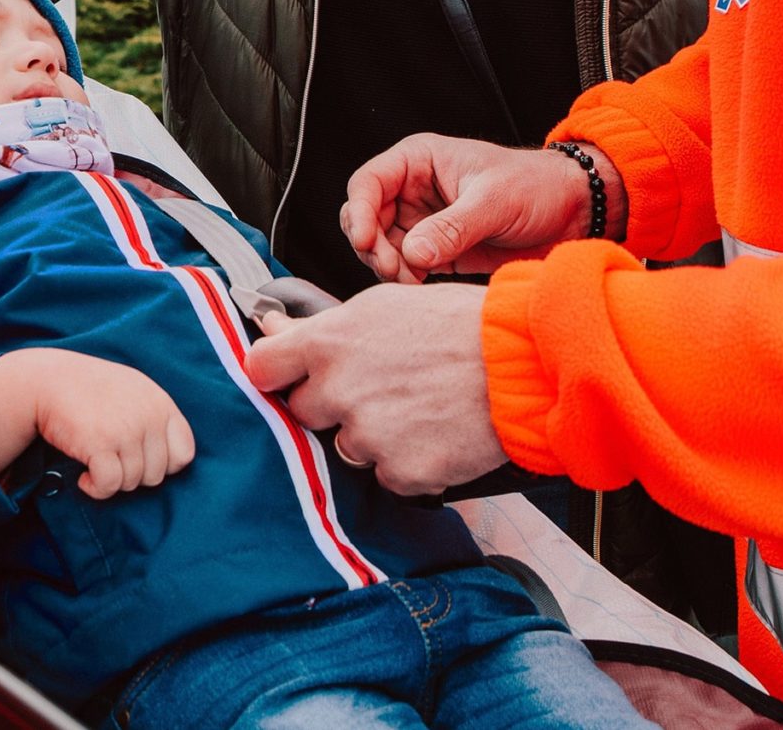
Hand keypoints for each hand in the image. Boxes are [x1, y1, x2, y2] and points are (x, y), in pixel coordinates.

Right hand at [0, 347, 194, 498]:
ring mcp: (126, 430)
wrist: (46, 380)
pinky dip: (96, 489)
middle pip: (156, 474)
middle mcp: (148, 416)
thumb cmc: (88, 388)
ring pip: (133, 482)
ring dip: (111, 480)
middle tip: (108, 459)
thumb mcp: (132, 389)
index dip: (162, 464)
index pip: (183, 453)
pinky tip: (84, 476)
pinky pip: (110, 486)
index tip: (138, 458)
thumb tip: (173, 461)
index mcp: (160, 403)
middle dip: (132, 474)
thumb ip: (154, 417)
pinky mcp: (101, 444)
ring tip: (94, 462)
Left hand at [244, 284, 504, 497]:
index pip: (259, 370)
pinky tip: (435, 433)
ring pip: (348, 447)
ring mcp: (370, 435)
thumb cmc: (458, 326)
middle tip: (380, 389)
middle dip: (333, 406)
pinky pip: (387, 476)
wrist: (522, 362)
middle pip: (304, 413)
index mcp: (328, 343)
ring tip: (418, 407)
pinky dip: (407, 463)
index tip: (287, 379)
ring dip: (374, 436)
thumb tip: (274, 330)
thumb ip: (322, 326)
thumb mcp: (382, 306)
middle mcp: (340, 390)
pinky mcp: (402, 472)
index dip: (274, 375)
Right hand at [339, 135, 619, 282]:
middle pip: (366, 218)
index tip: (365, 242)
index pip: (368, 182)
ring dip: (388, 266)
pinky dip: (405, 278)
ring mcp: (423, 221)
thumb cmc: (537, 186)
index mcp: (419, 160)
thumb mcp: (494, 200)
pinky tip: (422, 284)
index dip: (358, 212)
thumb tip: (412, 252)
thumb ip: (453, 227)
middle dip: (372, 246)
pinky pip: (405, 265)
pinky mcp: (438, 250)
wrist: (574, 213)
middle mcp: (414, 189)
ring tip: (413, 279)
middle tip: (395, 269)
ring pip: (381, 246)